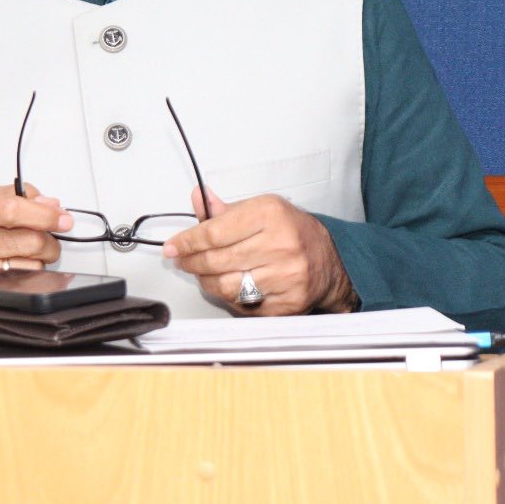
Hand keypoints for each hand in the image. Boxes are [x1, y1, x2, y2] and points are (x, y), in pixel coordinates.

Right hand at [0, 183, 71, 278]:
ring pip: (31, 263)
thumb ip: (20, 196)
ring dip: (42, 256)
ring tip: (30, 248)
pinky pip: (23, 280)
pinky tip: (21, 262)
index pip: (12, 210)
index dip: (44, 215)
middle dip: (50, 239)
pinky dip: (31, 270)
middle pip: (27, 240)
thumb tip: (51, 205)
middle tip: (52, 235)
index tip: (62, 218)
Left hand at [163, 187, 357, 314]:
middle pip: (216, 260)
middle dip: (192, 262)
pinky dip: (231, 298)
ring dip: (208, 282)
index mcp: (270, 214)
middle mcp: (280, 244)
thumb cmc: (293, 232)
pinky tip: (233, 286)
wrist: (331, 261)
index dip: (187, 242)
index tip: (173, 247)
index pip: (214, 232)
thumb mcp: (261, 210)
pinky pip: (244, 306)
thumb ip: (226, 210)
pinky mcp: (288, 303)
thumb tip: (199, 198)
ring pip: (227, 287)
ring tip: (206, 273)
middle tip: (183, 261)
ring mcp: (286, 276)